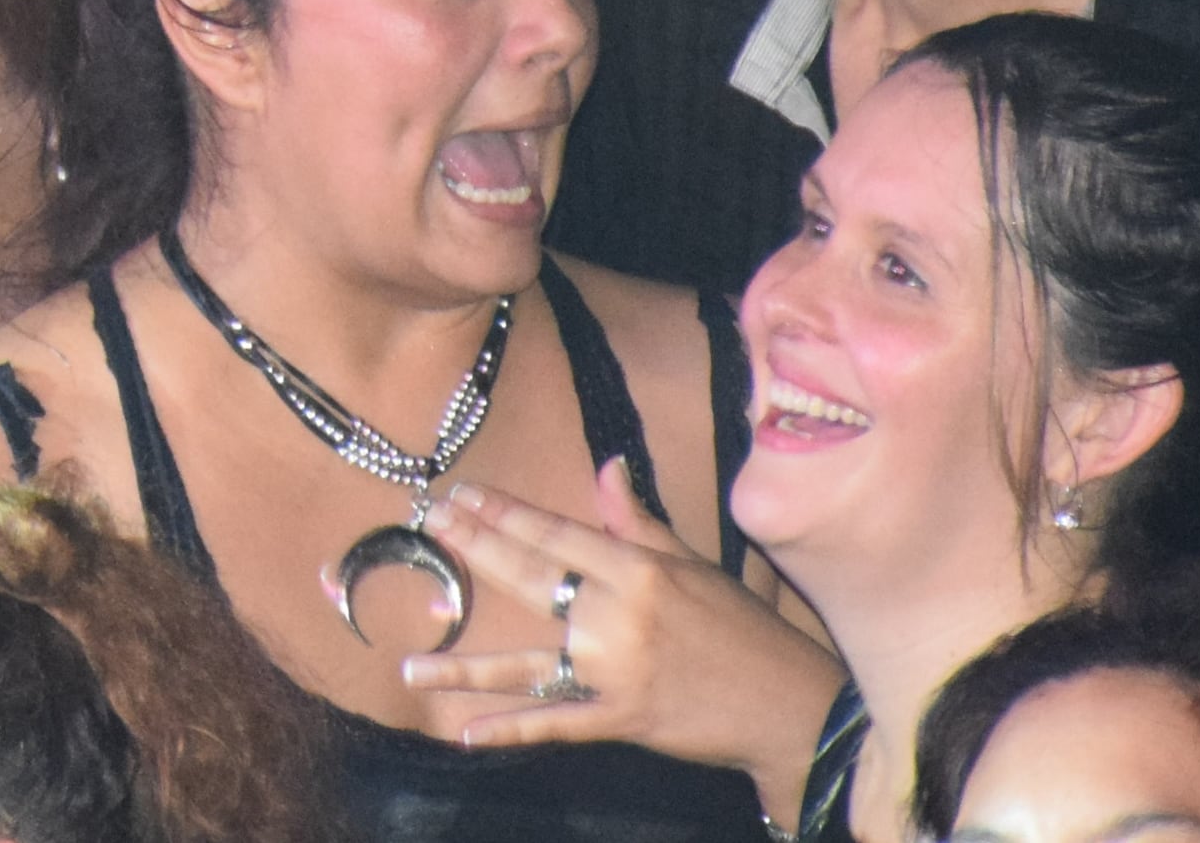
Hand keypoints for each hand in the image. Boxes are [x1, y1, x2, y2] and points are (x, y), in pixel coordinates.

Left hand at [401, 467, 846, 775]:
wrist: (790, 707)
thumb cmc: (743, 630)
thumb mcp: (695, 566)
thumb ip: (638, 523)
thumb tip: (607, 467)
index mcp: (638, 571)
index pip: (555, 534)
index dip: (504, 513)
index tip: (461, 495)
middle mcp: (619, 616)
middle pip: (530, 579)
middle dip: (475, 550)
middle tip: (429, 526)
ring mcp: (616, 671)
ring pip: (527, 663)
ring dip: (465, 668)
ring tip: (410, 667)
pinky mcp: (622, 718)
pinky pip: (556, 722)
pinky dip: (512, 730)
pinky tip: (466, 732)